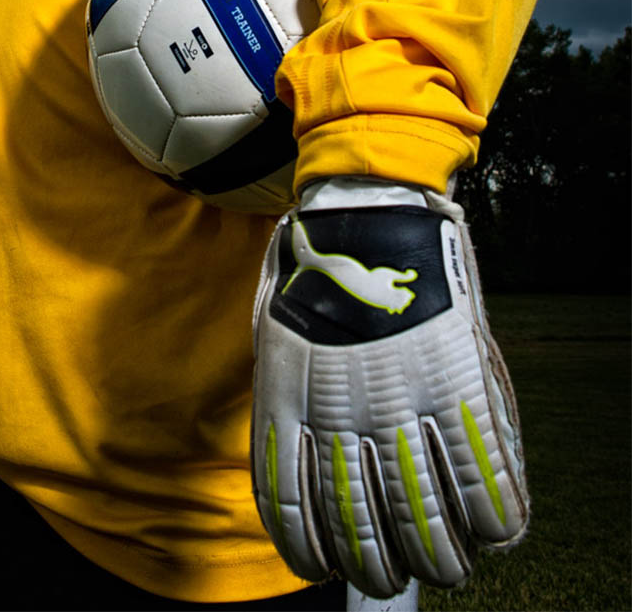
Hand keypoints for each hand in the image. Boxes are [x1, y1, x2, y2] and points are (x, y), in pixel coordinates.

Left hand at [251, 180, 527, 597]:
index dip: (310, 552)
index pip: (293, 507)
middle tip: (392, 571)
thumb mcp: (277, 331)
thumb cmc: (319, 263)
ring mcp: (403, 399)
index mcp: (289, 400)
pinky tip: (495, 532)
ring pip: (426, 520)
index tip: (325, 566)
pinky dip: (495, 520)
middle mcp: (343, 412)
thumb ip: (288, 397)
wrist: (369, 203)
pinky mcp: (457, 381)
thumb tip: (305, 458)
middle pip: (362, 530)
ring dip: (440, 558)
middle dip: (379, 568)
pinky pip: (483, 478)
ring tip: (447, 563)